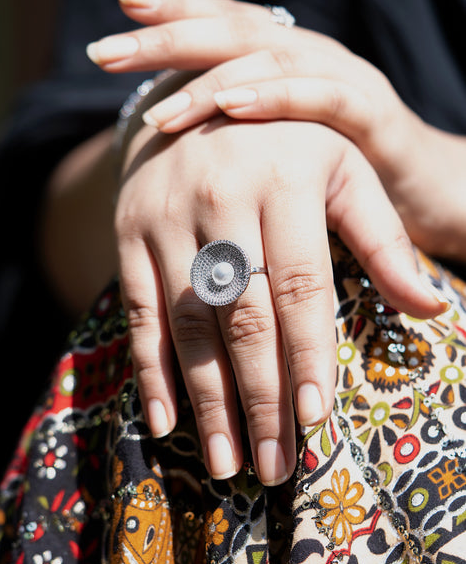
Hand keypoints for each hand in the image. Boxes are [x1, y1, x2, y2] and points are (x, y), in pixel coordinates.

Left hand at [88, 0, 465, 262]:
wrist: (429, 194)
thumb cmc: (341, 178)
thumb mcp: (277, 154)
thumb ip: (231, 140)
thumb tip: (159, 133)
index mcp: (285, 63)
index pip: (225, 22)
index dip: (175, 11)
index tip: (118, 5)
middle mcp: (312, 59)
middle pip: (235, 29)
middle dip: (168, 36)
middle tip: (105, 49)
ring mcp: (344, 82)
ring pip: (272, 58)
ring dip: (209, 77)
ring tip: (158, 107)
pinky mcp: (374, 120)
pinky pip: (324, 99)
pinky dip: (277, 98)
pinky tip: (233, 104)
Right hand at [115, 116, 445, 485]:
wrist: (192, 96)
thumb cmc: (286, 143)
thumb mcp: (344, 170)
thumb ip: (383, 238)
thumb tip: (435, 310)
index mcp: (285, 178)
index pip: (299, 284)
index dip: (307, 354)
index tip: (315, 421)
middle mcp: (219, 194)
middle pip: (243, 315)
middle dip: (260, 398)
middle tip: (273, 467)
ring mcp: (165, 214)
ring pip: (189, 321)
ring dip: (206, 399)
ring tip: (227, 463)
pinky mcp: (128, 231)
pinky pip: (136, 309)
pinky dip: (150, 369)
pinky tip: (165, 421)